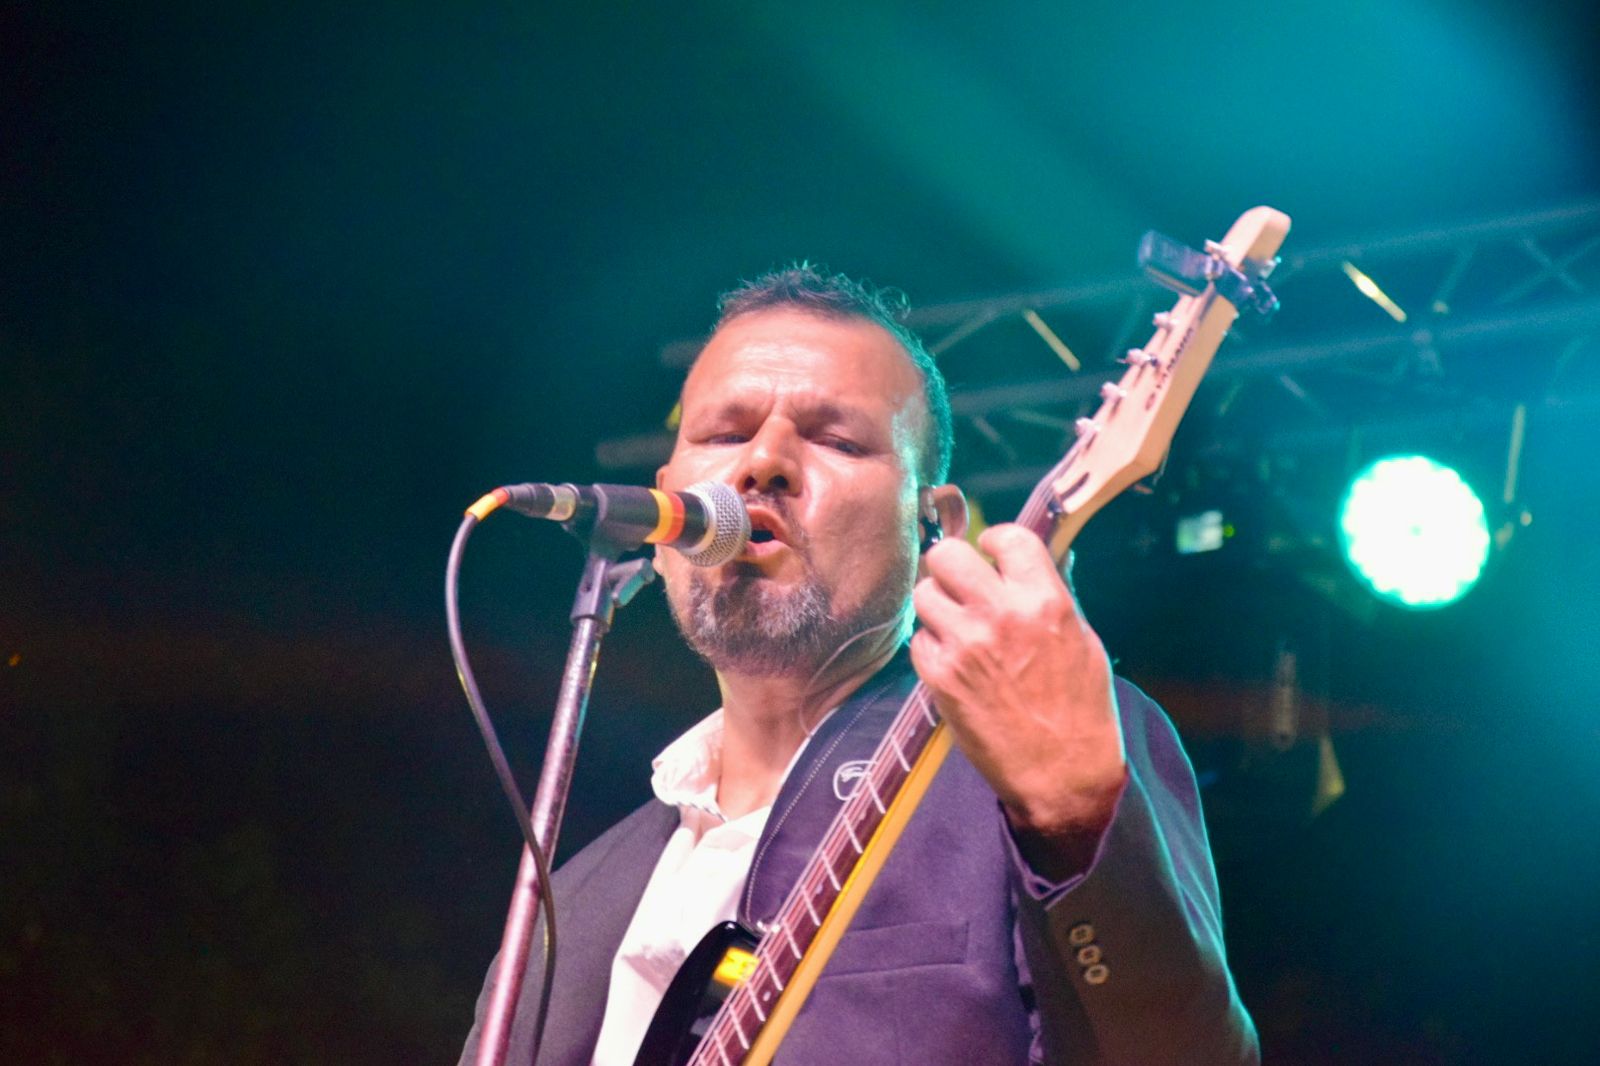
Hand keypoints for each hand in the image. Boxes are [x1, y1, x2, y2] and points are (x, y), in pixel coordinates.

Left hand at [910, 524, 1126, 844]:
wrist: (1062, 774)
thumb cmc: (1080, 708)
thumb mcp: (1082, 640)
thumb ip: (1055, 592)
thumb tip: (1040, 555)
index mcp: (1045, 601)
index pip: (1007, 536)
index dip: (995, 539)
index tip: (991, 551)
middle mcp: (1002, 615)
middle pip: (947, 555)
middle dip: (951, 565)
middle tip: (961, 584)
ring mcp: (966, 645)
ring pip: (924, 594)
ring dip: (937, 606)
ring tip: (956, 626)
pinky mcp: (940, 676)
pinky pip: (918, 640)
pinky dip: (931, 647)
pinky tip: (954, 662)